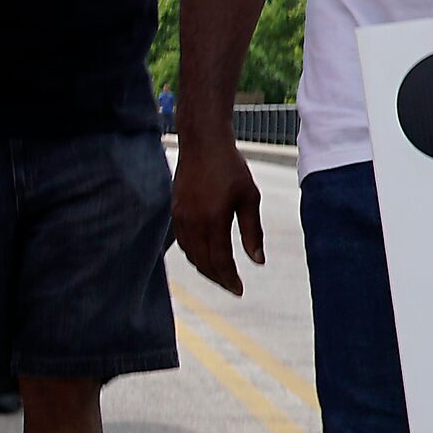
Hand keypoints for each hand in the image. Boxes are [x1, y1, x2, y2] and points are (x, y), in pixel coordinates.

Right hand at [172, 138, 264, 295]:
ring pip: (191, 255)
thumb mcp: (249, 198)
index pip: (220, 261)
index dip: (230, 279)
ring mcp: (181, 217)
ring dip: (205, 269)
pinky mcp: (175, 211)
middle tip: (232, 286)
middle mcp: (193, 222)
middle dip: (218, 279)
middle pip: (204, 263)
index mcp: (214, 220)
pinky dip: (194, 255)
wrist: (202, 142)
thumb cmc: (230, 167)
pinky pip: (183, 243)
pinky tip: (205, 255)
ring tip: (221, 275)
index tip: (240, 291)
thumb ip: (253, 232)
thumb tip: (257, 261)